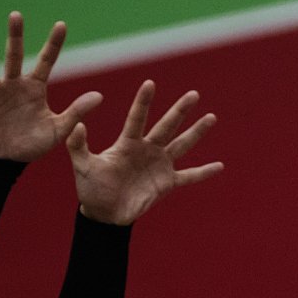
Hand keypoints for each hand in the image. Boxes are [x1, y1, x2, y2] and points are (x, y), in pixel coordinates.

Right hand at [0, 12, 102, 161]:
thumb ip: (76, 112)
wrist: (6, 162)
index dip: (54, 44)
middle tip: (16, 15)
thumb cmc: (31, 144)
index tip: (62, 24)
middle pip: (14, 56)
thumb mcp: (58, 130)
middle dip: (15, 36)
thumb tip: (99, 96)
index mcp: (34, 88)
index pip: (46, 61)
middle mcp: (13, 86)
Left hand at [67, 80, 222, 224]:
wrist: (104, 214)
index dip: (143, 102)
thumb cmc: (91, 189)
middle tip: (194, 94)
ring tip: (211, 116)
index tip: (150, 83)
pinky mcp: (167, 183)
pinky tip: (220, 166)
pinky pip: (189, 176)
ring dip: (197, 132)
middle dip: (180, 111)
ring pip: (182, 145)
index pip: (137, 118)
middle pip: (167, 126)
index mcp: (128, 144)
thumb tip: (77, 125)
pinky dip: (204, 172)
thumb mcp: (83, 167)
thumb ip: (79, 147)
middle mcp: (147, 149)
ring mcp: (159, 165)